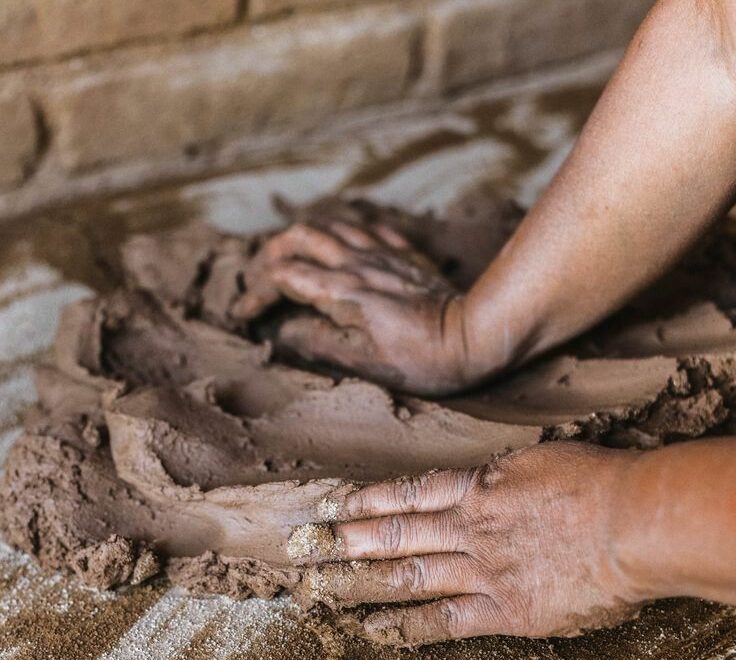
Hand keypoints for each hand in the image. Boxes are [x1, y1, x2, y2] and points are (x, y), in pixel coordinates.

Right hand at [235, 220, 472, 394]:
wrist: (475, 336)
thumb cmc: (423, 359)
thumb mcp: (366, 364)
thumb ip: (319, 342)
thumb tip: (284, 331)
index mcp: (343, 292)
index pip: (284, 276)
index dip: (257, 291)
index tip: (246, 312)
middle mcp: (357, 264)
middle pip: (299, 238)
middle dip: (271, 254)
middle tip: (262, 278)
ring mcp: (381, 253)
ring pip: (329, 225)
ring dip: (302, 237)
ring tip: (292, 257)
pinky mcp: (402, 253)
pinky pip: (365, 226)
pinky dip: (342, 230)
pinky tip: (340, 243)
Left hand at [292, 443, 644, 645]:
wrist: (631, 522)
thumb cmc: (594, 480)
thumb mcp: (537, 460)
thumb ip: (500, 475)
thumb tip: (482, 480)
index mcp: (478, 487)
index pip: (407, 492)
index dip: (366, 498)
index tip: (331, 502)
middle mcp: (469, 527)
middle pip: (394, 533)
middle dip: (346, 539)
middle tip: (304, 544)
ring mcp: (483, 570)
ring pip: (408, 574)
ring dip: (361, 580)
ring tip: (320, 584)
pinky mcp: (506, 611)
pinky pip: (446, 621)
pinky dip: (408, 626)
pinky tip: (375, 629)